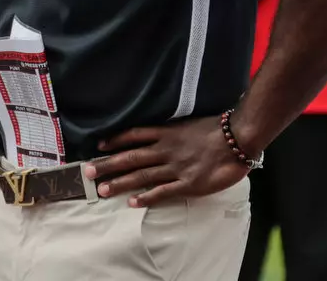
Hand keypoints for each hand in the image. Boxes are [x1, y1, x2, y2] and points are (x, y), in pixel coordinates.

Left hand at [83, 116, 250, 207]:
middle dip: (109, 165)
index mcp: (167, 133)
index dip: (115, 140)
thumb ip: (173, 129)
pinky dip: (147, 197)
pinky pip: (163, 192)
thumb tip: (160, 131)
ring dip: (121, 183)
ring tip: (103, 190)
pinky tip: (132, 203)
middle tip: (88, 172)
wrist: (238, 138)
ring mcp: (176, 167)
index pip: (134, 135)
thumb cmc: (217, 128)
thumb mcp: (189, 122)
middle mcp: (166, 149)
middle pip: (131, 157)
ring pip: (142, 176)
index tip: (98, 145)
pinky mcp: (188, 183)